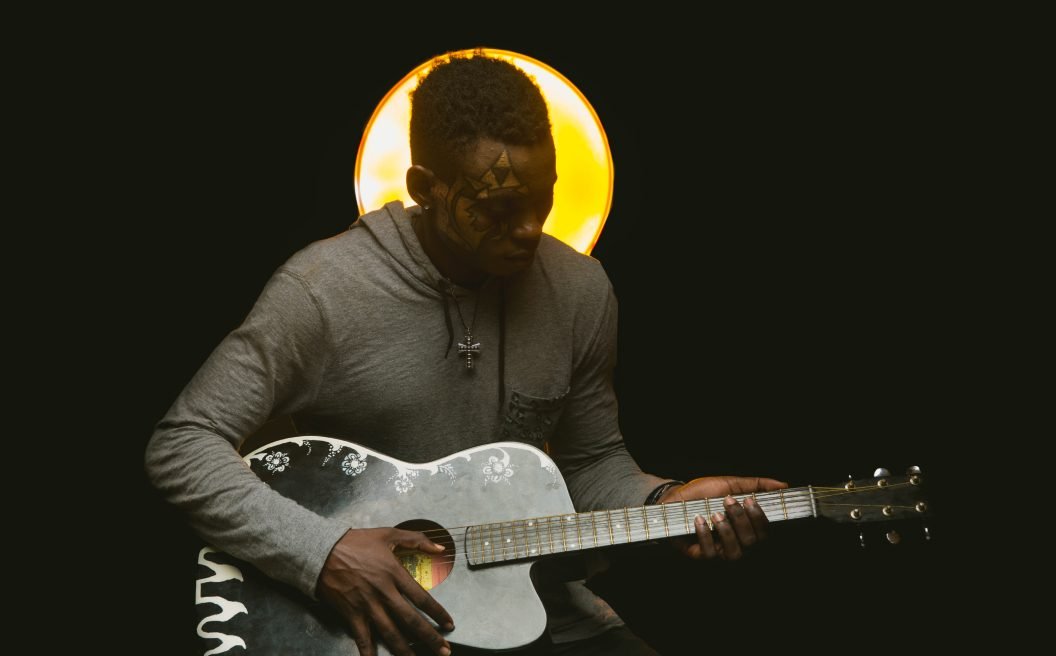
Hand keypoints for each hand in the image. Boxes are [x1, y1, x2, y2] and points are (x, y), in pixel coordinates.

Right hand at [317, 527, 453, 655]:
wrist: (321, 551)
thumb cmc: (355, 542)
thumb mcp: (388, 534)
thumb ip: (416, 540)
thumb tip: (440, 548)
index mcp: (394, 573)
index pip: (422, 598)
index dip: (438, 613)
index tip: (449, 624)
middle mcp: (384, 593)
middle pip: (411, 621)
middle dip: (430, 638)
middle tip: (444, 650)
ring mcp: (367, 606)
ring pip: (390, 633)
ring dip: (406, 650)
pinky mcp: (351, 614)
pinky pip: (363, 638)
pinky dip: (369, 653)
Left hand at [660, 476, 787, 560]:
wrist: (674, 497)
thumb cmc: (704, 493)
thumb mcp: (729, 484)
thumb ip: (756, 485)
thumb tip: (783, 485)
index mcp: (746, 528)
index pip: (765, 533)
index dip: (760, 519)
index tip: (749, 500)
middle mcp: (737, 543)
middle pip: (751, 542)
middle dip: (741, 521)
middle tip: (728, 501)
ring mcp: (719, 551)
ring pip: (734, 553)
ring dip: (727, 531)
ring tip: (715, 513)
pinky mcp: (700, 555)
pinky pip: (709, 554)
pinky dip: (705, 535)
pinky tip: (700, 520)